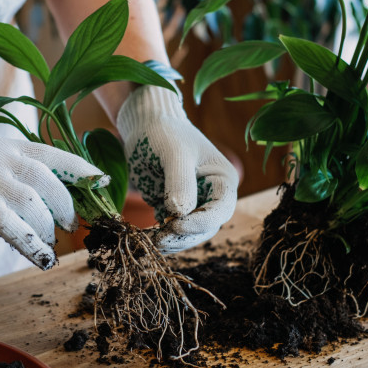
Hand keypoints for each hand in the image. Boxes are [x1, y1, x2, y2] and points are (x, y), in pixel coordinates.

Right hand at [0, 135, 107, 268]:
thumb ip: (19, 181)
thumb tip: (64, 203)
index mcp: (0, 145)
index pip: (49, 153)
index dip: (78, 167)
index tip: (100, 180)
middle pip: (45, 177)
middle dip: (65, 204)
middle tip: (70, 225)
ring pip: (34, 203)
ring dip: (47, 228)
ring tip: (47, 243)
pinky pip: (17, 228)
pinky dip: (35, 245)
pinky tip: (42, 259)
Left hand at [116, 86, 238, 251]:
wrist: (145, 125)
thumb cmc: (164, 132)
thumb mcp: (174, 153)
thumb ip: (180, 182)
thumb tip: (180, 213)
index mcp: (222, 180)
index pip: (220, 210)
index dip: (200, 222)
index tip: (175, 224)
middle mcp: (212, 196)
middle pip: (205, 227)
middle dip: (184, 236)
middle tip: (160, 240)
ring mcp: (193, 204)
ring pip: (189, 234)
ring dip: (172, 241)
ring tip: (151, 241)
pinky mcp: (173, 209)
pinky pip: (171, 231)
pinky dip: (161, 237)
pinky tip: (146, 238)